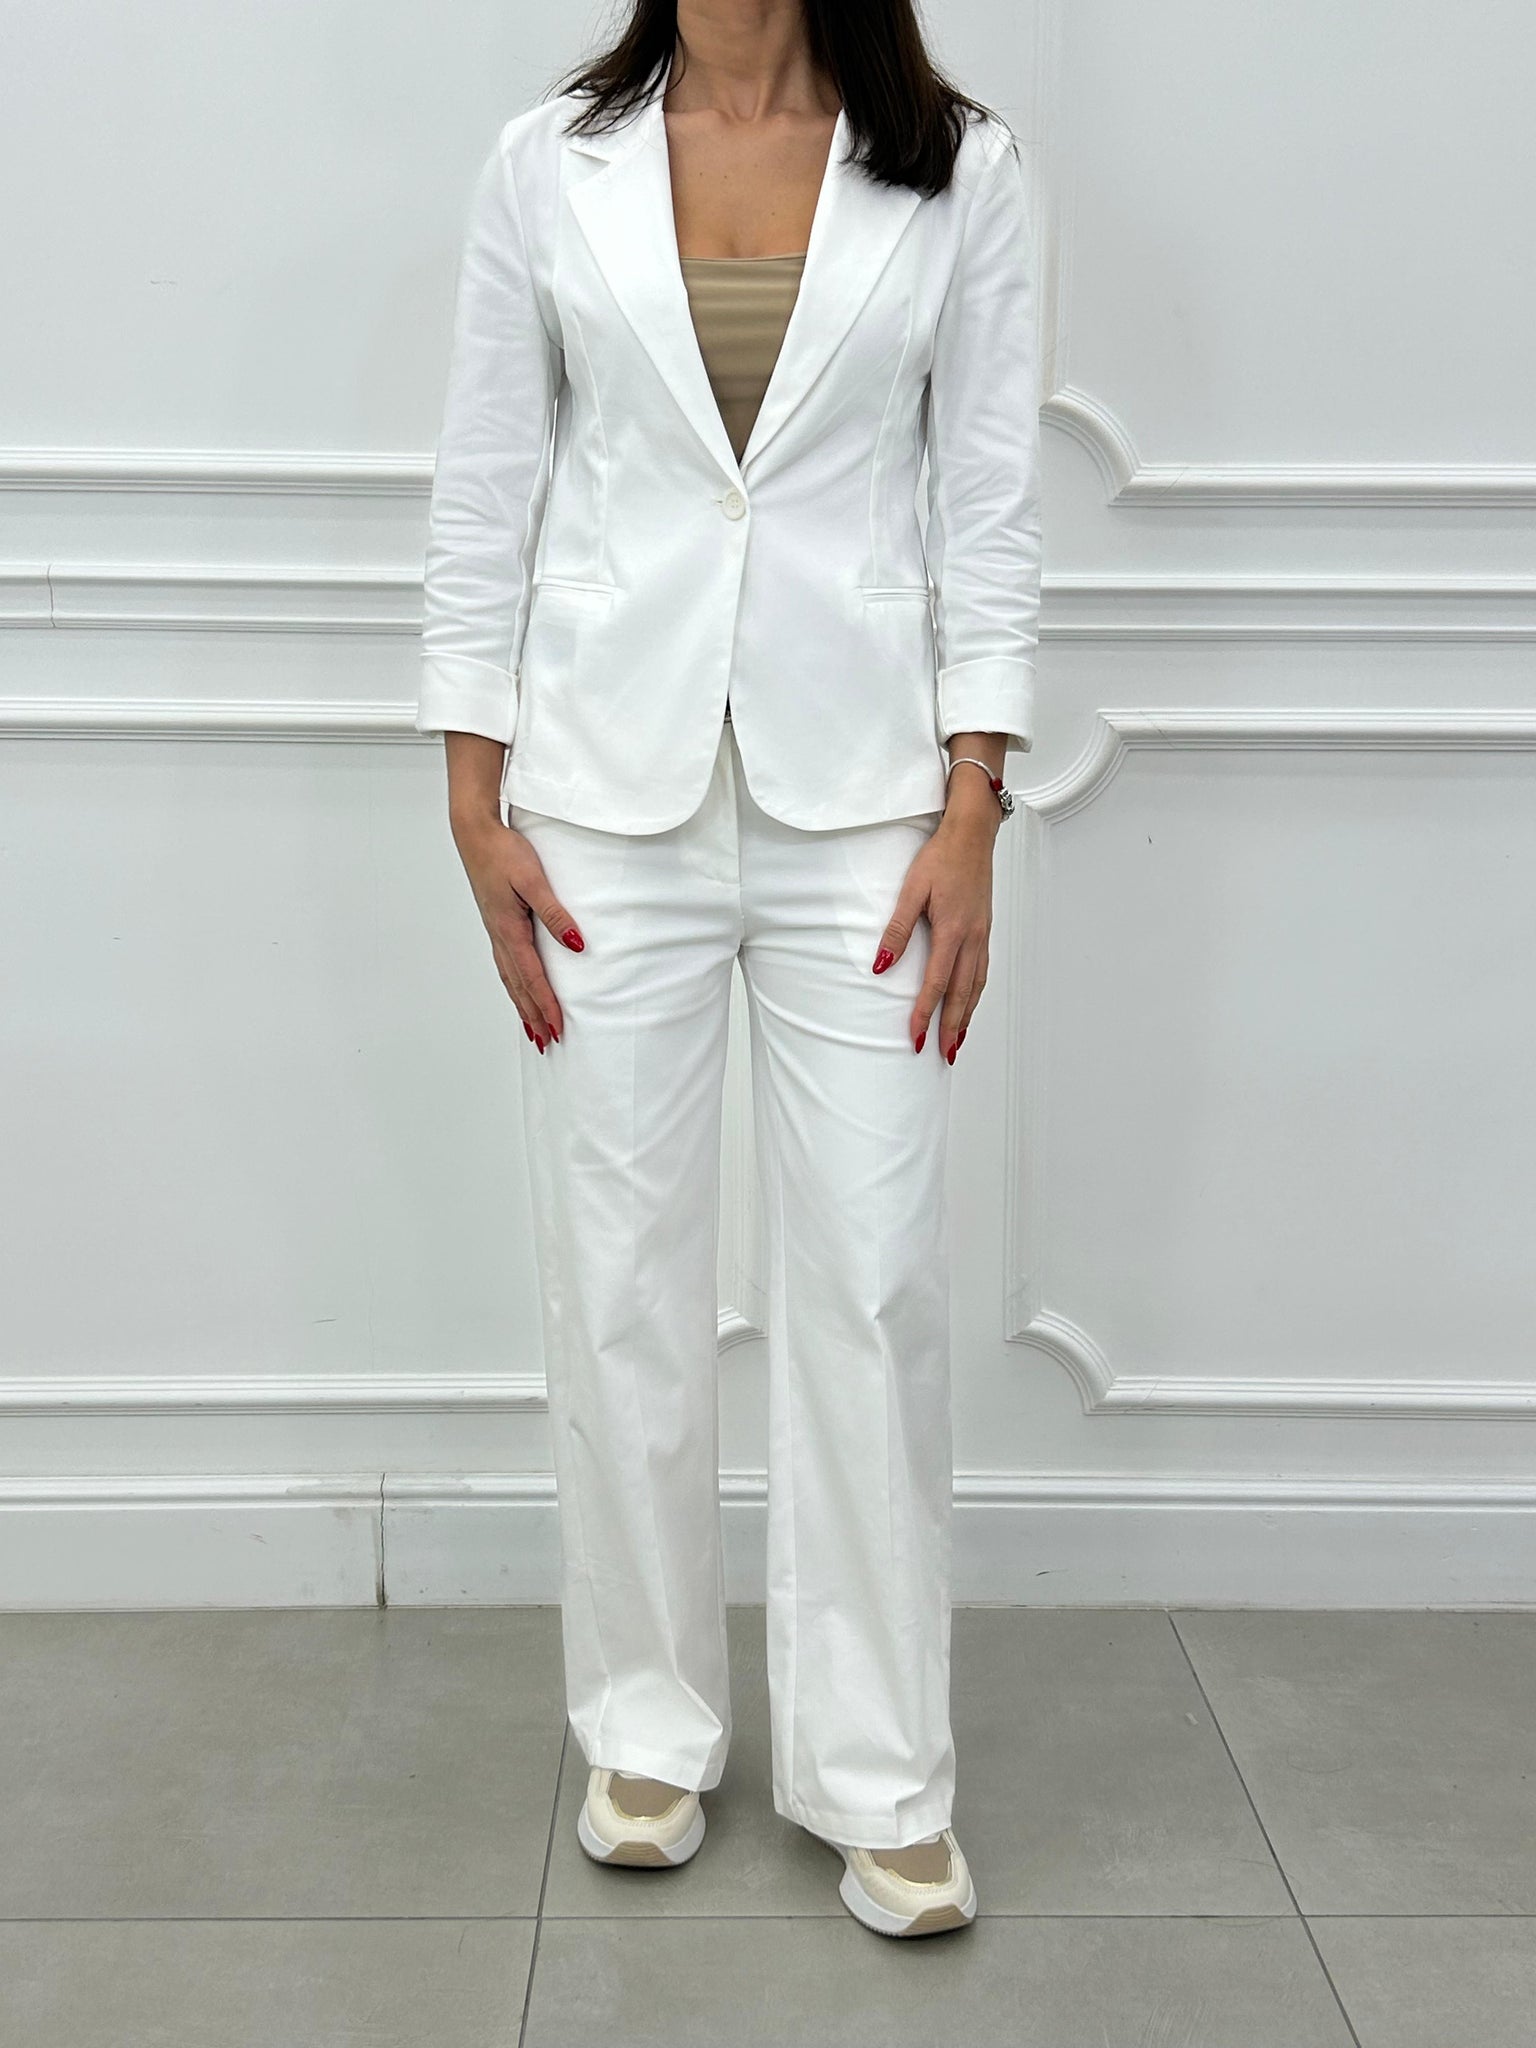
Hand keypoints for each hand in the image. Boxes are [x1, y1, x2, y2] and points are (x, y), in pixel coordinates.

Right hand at [452, 813, 584, 1050]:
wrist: (476, 835)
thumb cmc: (504, 853)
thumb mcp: (534, 881)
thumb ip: (555, 914)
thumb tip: (576, 944)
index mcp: (509, 931)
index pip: (532, 978)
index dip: (546, 1006)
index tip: (557, 1029)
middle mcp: (500, 937)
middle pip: (519, 987)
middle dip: (533, 1016)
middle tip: (547, 1042)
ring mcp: (495, 932)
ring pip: (510, 979)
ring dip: (522, 1005)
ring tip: (532, 1028)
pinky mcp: (496, 924)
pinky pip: (505, 965)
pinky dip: (514, 985)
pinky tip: (518, 989)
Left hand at [871, 783, 999, 1060]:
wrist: (973, 835)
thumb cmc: (941, 857)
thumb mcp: (911, 890)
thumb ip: (896, 930)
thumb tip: (880, 966)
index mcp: (952, 932)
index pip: (935, 985)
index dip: (924, 1015)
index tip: (915, 1038)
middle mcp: (972, 940)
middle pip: (961, 995)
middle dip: (951, 1028)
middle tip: (943, 1055)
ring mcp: (983, 936)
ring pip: (975, 987)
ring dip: (966, 1016)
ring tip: (957, 1040)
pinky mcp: (985, 930)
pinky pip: (982, 972)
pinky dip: (975, 994)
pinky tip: (970, 1002)